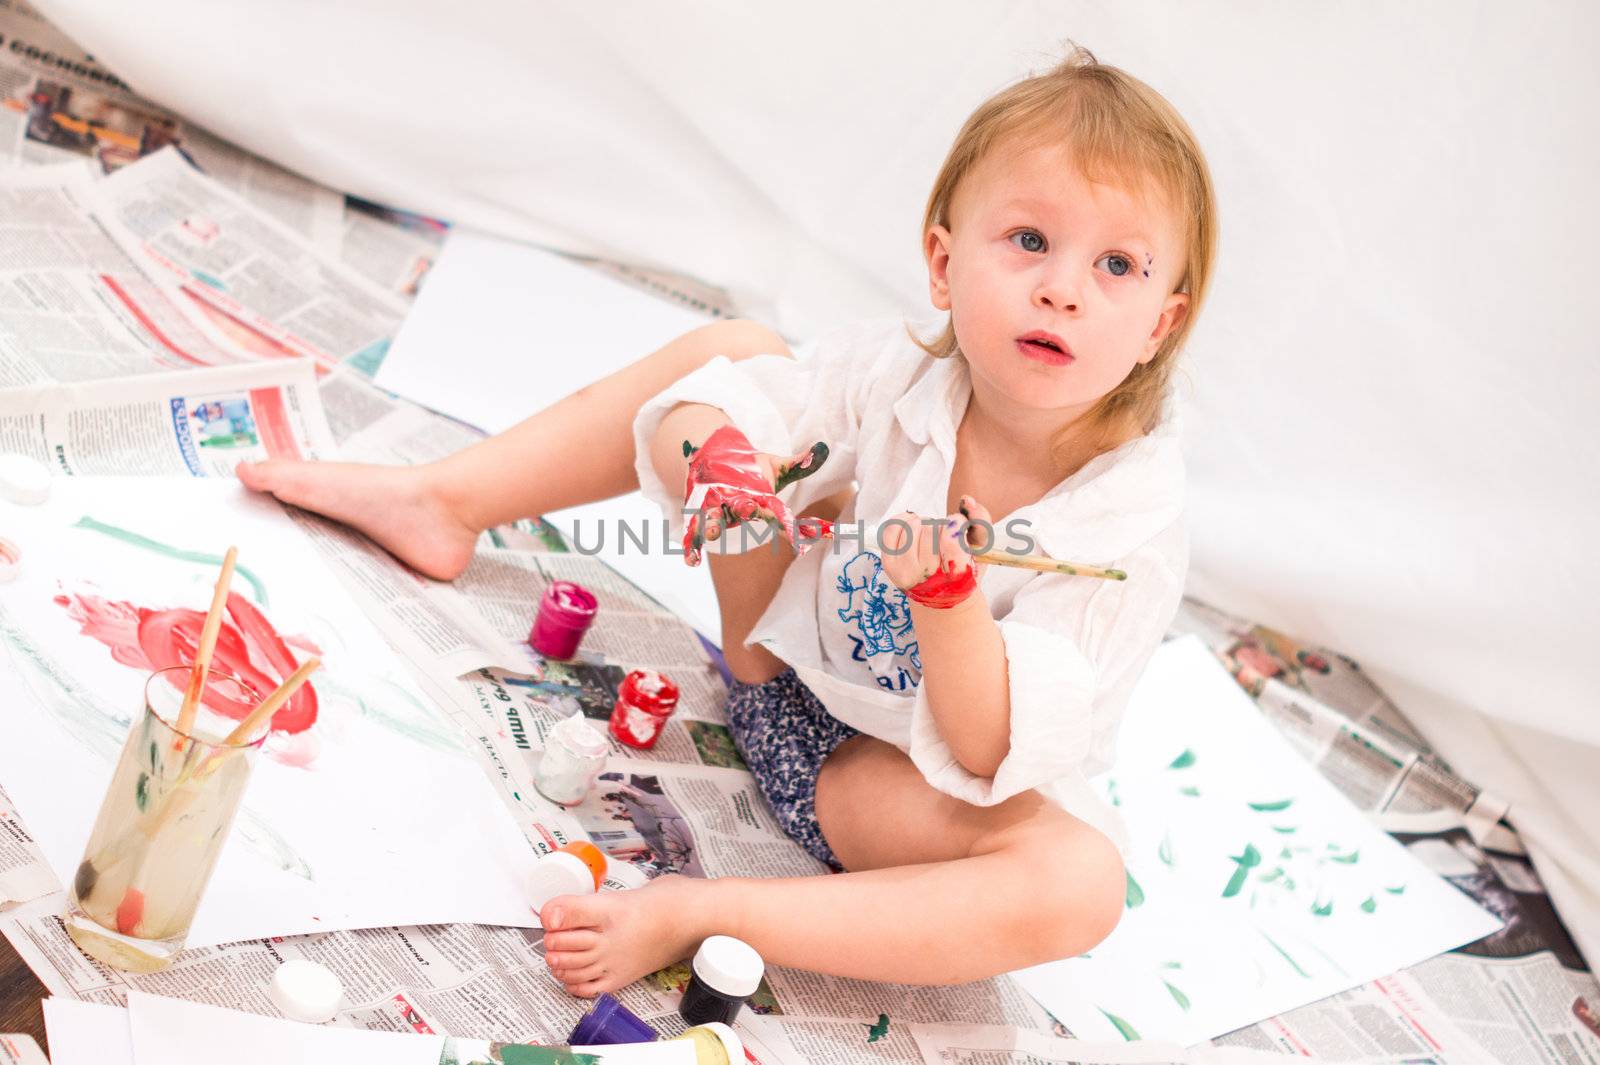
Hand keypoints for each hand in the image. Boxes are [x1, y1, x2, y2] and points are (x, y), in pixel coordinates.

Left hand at [681, 425, 828, 564]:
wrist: (720, 464)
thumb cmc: (752, 470)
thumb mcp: (776, 466)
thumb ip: (799, 464)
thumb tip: (823, 448)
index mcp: (763, 502)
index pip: (781, 516)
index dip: (794, 528)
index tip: (807, 541)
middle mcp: (742, 509)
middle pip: (748, 513)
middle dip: (750, 511)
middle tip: (749, 509)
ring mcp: (720, 512)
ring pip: (718, 521)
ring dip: (714, 527)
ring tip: (711, 533)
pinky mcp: (699, 513)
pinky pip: (694, 533)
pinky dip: (692, 547)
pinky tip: (691, 562)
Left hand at [878, 496, 991, 608]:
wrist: (941, 596)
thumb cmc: (964, 567)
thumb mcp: (982, 546)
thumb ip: (981, 519)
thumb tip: (967, 500)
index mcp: (954, 574)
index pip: (951, 538)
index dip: (956, 523)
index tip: (958, 525)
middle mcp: (926, 576)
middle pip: (930, 530)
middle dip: (939, 525)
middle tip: (943, 534)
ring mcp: (904, 571)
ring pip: (912, 527)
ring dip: (923, 523)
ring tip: (930, 533)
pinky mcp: (889, 564)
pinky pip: (891, 529)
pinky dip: (903, 520)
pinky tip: (913, 525)